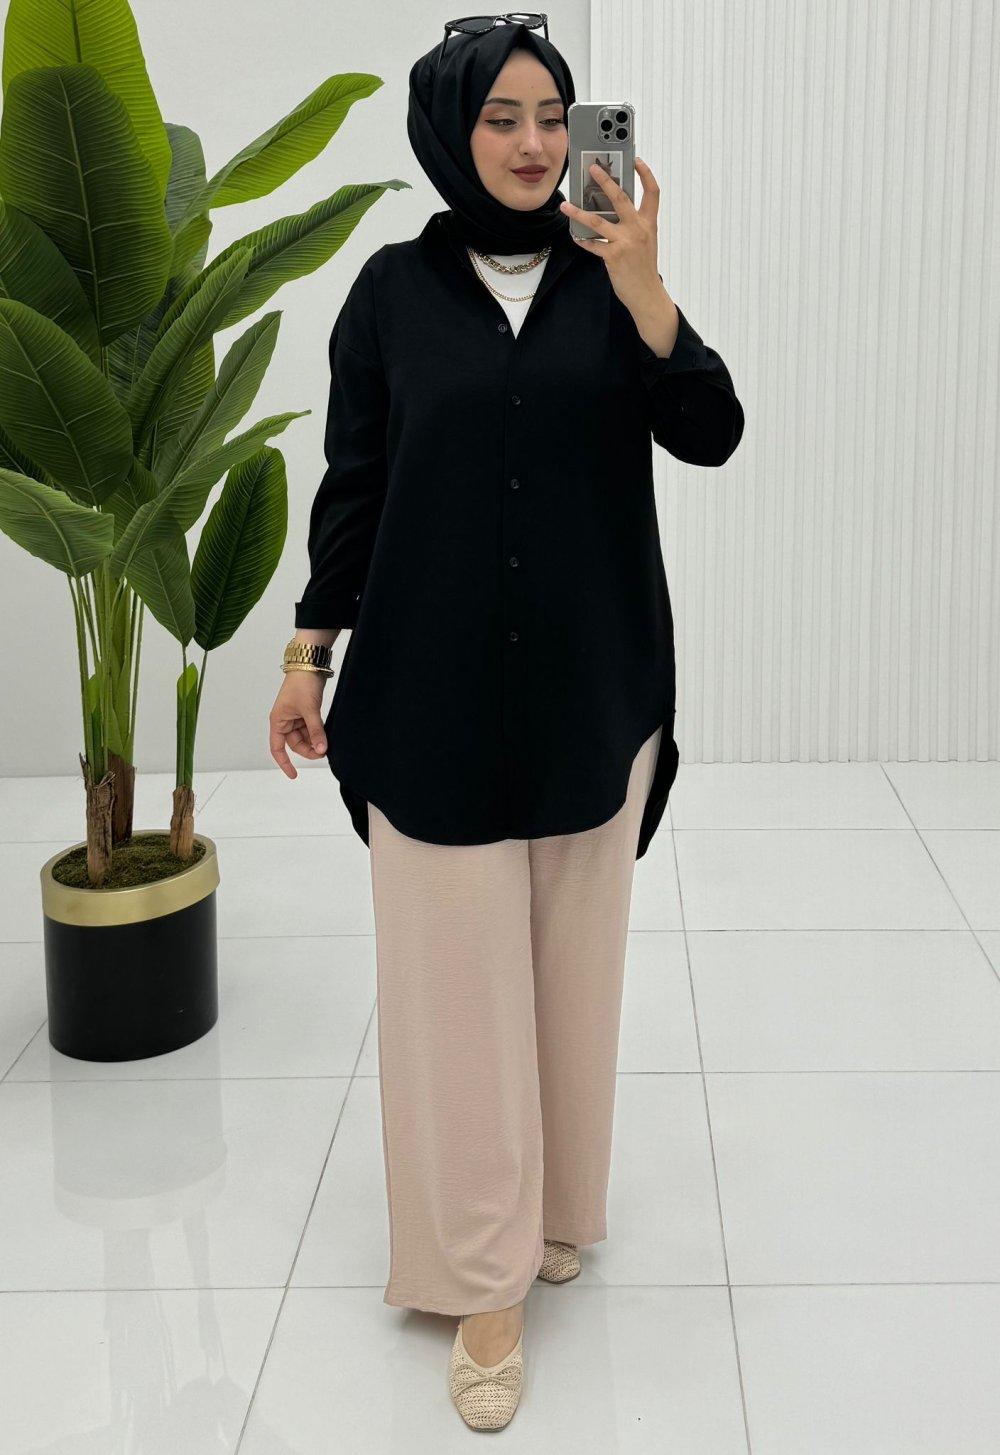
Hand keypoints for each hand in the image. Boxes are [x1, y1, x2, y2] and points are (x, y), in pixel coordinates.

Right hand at [269, 671, 328, 779]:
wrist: (310, 665)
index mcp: (278, 721)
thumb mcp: (309, 710)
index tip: (294, 775)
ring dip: (314, 741)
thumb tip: (321, 750)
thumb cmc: (302, 684)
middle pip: (295, 744)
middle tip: (323, 752)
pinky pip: (310, 728)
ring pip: (304, 737)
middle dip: (308, 749)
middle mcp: (284, 721)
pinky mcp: (306, 712)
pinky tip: (326, 736)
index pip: (277, 748)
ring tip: (326, 743)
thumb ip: (316, 731)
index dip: (284, 763)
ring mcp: (295, 717)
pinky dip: (317, 733)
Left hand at [559, 156, 663, 314]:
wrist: (647, 294)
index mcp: (649, 223)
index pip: (652, 193)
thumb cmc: (644, 268)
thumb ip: (634, 225)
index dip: (645, 174)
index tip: (636, 160)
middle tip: (593, 167)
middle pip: (621, 198)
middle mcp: (638, 229)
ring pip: (598, 221)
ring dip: (579, 212)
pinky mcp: (614, 256)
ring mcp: (625, 242)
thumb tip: (613, 212)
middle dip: (606, 180)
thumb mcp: (646, 242)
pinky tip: (574, 235)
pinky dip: (582, 240)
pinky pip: (593, 244)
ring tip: (566, 205)